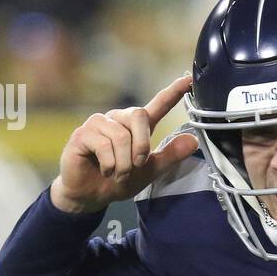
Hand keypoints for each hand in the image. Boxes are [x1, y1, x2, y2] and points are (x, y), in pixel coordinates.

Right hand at [51, 75, 198, 213]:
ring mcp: (99, 124)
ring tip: (119, 174)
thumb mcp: (151, 170)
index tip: (189, 80)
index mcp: (138, 127)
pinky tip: (105, 171)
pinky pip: (103, 145)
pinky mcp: (83, 134)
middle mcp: (118, 119)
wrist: (91, 195)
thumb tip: (193, 141)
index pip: (158, 104)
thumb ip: (171, 155)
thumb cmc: (119, 180)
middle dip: (142, 145)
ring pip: (121, 136)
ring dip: (124, 163)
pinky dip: (109, 165)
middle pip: (139, 115)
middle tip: (138, 165)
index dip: (173, 92)